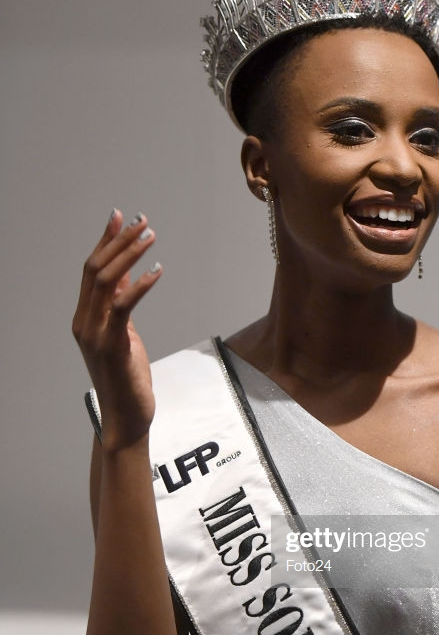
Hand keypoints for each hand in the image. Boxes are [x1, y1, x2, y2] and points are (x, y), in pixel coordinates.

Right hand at [72, 209, 162, 450]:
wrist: (126, 417)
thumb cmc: (126, 378)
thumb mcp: (124, 334)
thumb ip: (121, 305)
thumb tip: (130, 274)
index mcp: (85, 318)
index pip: (91, 271)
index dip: (104, 241)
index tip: (119, 217)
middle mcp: (84, 322)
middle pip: (96, 270)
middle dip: (118, 241)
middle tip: (141, 220)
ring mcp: (94, 334)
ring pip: (106, 282)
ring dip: (129, 255)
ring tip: (150, 236)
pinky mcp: (112, 345)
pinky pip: (124, 306)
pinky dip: (141, 285)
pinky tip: (158, 270)